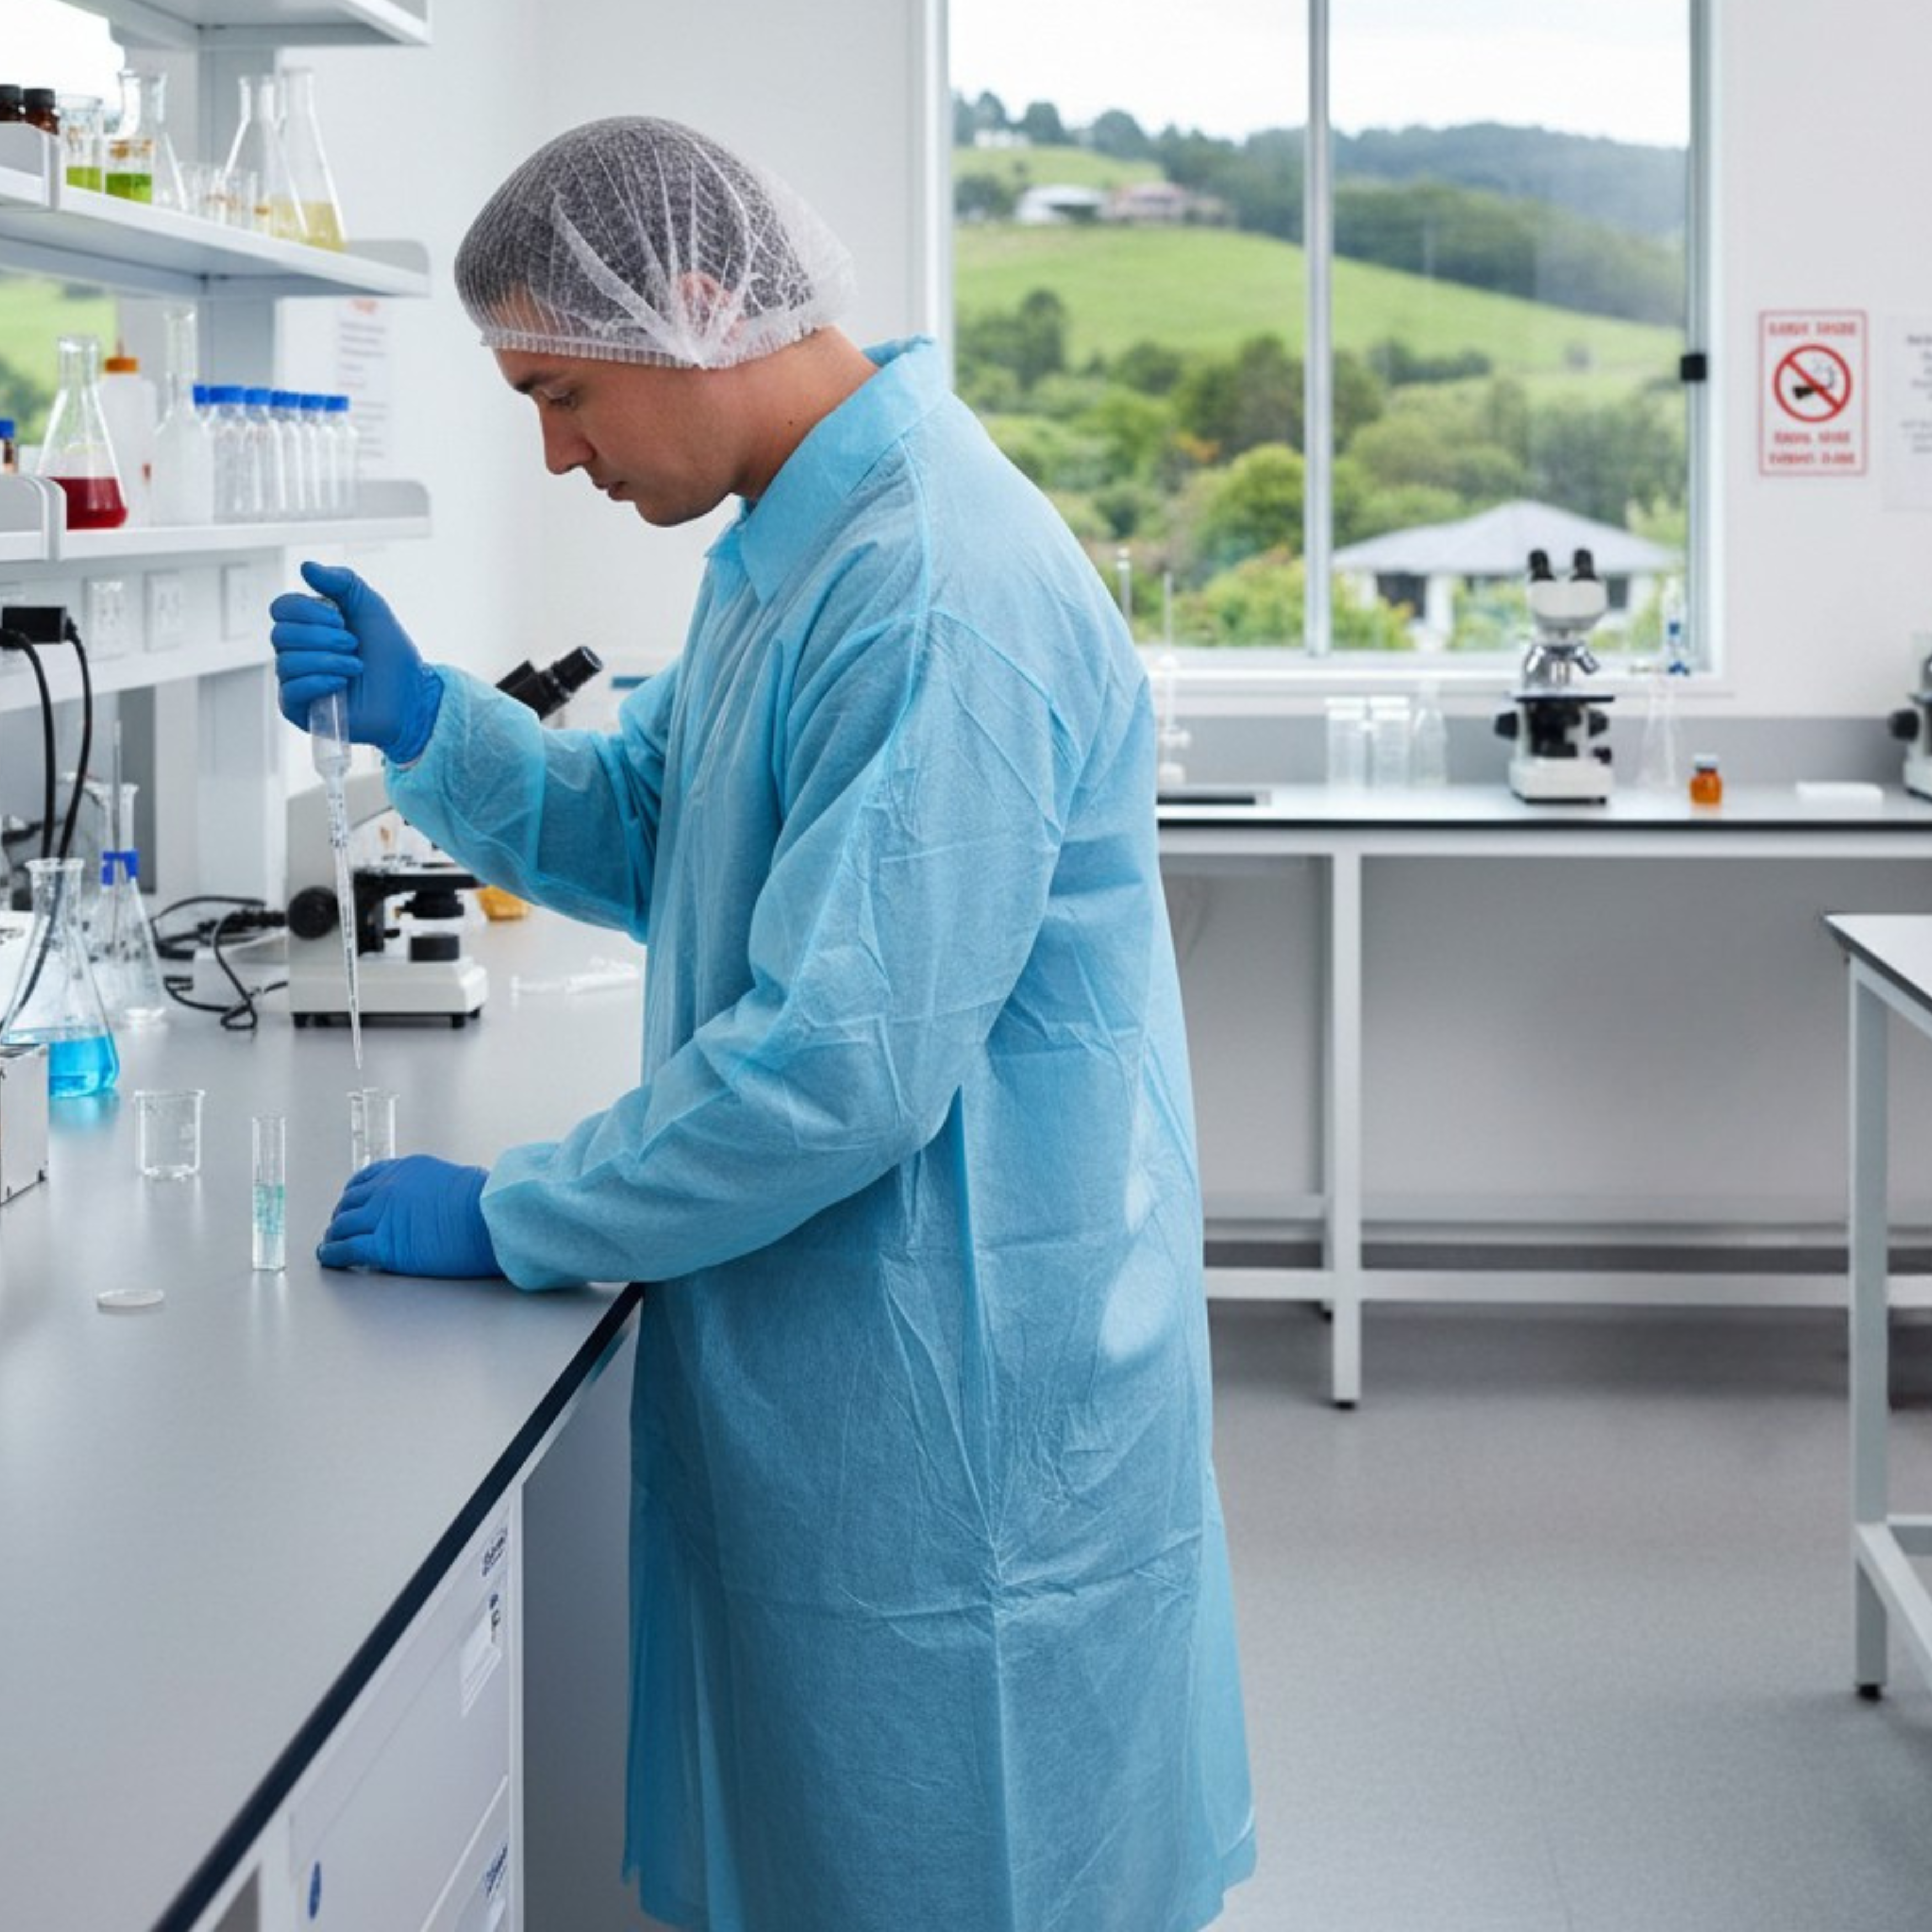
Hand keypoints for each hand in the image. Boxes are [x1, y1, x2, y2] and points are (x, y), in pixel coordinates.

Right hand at [269, 561, 442, 761]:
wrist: (410, 694)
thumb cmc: (391, 654)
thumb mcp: (370, 607)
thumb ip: (341, 582)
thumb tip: (305, 566)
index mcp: (308, 626)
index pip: (281, 608)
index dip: (307, 611)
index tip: (341, 620)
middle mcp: (298, 651)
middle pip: (281, 634)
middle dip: (322, 637)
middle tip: (354, 644)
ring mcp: (297, 681)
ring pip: (286, 662)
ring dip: (328, 661)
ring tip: (356, 666)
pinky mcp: (300, 709)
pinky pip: (290, 691)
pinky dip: (319, 682)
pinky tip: (342, 684)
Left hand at [317, 1154, 502, 1276]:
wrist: (489, 1217)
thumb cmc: (484, 1202)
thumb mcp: (454, 1180)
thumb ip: (431, 1189)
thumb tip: (431, 1205)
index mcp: (405, 1169)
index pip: (366, 1179)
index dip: (353, 1195)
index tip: (350, 1203)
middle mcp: (387, 1189)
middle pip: (349, 1203)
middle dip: (340, 1216)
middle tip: (337, 1228)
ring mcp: (383, 1217)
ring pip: (342, 1226)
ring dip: (332, 1237)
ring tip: (329, 1246)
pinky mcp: (384, 1245)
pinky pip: (347, 1250)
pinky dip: (333, 1255)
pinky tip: (329, 1258)